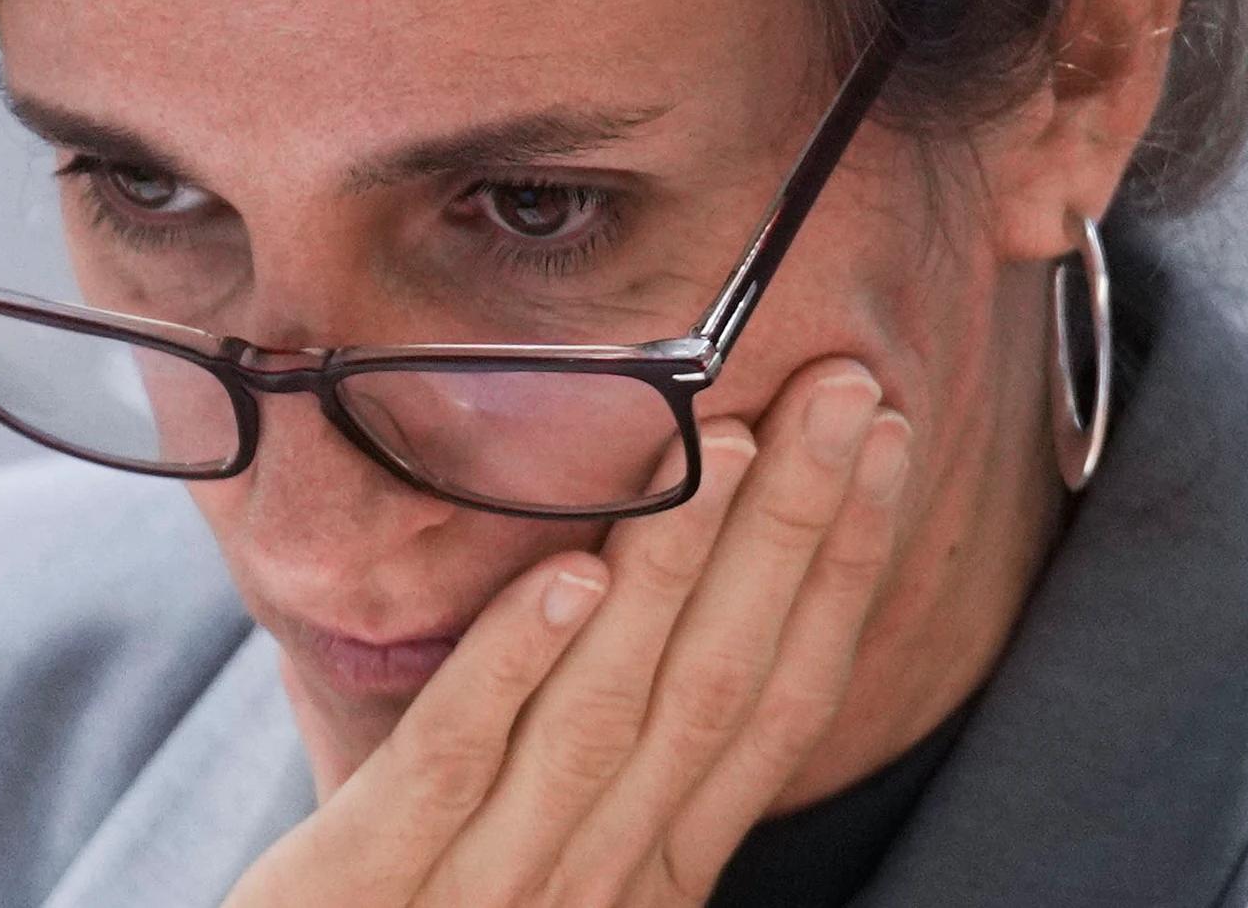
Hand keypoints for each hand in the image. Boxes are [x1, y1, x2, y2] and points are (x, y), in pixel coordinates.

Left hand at [227, 358, 910, 907]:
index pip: (775, 702)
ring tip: (729, 444)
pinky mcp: (362, 889)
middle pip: (716, 682)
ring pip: (606, 710)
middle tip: (845, 390)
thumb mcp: (556, 864)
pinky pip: (454, 762)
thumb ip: (614, 765)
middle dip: (791, 531)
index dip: (840, 570)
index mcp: (657, 872)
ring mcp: (489, 890)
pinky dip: (511, 665)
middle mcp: (603, 884)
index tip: (885, 445)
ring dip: (677, 570)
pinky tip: (564, 575)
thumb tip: (667, 598)